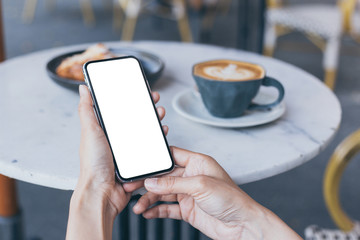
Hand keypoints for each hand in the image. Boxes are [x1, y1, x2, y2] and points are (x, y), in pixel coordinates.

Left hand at [66, 85, 167, 239]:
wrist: (103, 192)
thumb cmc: (93, 165)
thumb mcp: (90, 131)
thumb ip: (87, 110)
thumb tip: (83, 89)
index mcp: (105, 131)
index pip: (119, 110)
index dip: (130, 98)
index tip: (139, 90)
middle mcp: (117, 140)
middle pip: (135, 119)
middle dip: (146, 107)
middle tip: (153, 99)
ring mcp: (128, 151)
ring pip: (145, 132)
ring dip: (154, 121)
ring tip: (160, 113)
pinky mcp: (138, 161)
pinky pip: (151, 148)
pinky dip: (158, 139)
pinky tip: (162, 133)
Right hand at [126, 147, 300, 239]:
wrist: (242, 225)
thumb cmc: (231, 199)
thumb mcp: (200, 185)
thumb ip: (173, 183)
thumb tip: (152, 181)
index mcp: (197, 162)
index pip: (171, 156)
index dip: (156, 160)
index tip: (140, 165)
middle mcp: (191, 176)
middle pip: (163, 176)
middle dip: (147, 182)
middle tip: (131, 187)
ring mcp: (188, 194)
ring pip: (163, 193)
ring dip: (149, 199)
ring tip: (138, 206)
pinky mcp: (187, 209)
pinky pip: (167, 208)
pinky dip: (156, 210)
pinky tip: (147, 213)